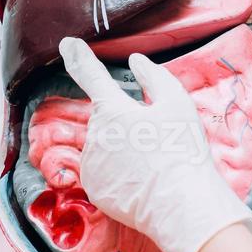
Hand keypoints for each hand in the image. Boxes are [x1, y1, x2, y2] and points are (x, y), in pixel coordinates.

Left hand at [58, 38, 251, 251]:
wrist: (181, 206)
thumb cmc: (183, 152)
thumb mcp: (178, 104)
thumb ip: (154, 76)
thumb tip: (136, 62)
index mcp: (112, 110)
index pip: (90, 75)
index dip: (78, 56)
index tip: (67, 44)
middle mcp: (94, 135)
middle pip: (108, 120)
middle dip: (128, 126)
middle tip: (158, 144)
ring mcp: (91, 165)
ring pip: (106, 147)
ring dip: (124, 150)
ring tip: (155, 166)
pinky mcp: (94, 190)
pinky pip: (104, 173)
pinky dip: (121, 174)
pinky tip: (143, 183)